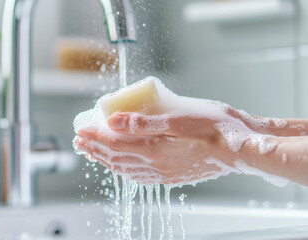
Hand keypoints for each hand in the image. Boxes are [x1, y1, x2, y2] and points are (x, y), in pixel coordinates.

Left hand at [74, 112, 239, 184]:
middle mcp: (156, 165)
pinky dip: (125, 170)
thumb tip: (113, 122)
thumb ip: (142, 123)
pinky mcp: (173, 176)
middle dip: (95, 149)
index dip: (95, 136)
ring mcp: (164, 173)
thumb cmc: (215, 128)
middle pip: (117, 158)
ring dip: (107, 160)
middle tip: (80, 141)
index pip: (115, 143)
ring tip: (93, 153)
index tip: (81, 129)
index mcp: (155, 149)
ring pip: (126, 168)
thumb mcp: (178, 118)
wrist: (240, 149)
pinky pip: (141, 177)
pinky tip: (123, 167)